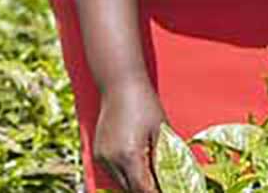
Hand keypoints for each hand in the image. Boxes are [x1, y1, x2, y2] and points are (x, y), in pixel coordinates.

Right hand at [94, 77, 165, 192]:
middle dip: (146, 190)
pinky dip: (126, 175)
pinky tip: (139, 168)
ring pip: (121, 184)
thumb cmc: (144, 104)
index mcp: (129, 155)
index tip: (168, 191)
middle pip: (130, 190)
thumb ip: (163, 159)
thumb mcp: (160, 132)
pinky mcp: (98, 153)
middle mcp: (111, 160)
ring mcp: (102, 157)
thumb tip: (169, 180)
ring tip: (152, 178)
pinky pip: (114, 173)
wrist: (120, 85)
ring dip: (135, 185)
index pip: (143, 189)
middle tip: (162, 186)